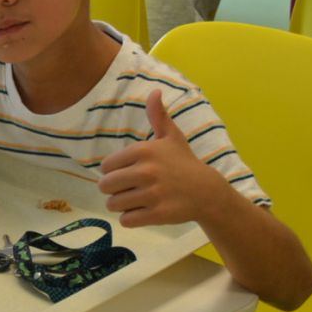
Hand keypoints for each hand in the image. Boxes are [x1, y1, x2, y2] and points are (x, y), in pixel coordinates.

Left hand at [97, 90, 235, 228]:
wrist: (207, 192)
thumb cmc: (184, 163)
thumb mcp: (171, 137)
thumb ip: (158, 116)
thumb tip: (155, 91)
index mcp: (144, 151)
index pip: (105, 167)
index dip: (114, 172)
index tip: (129, 172)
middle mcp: (146, 171)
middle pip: (105, 186)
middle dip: (114, 190)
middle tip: (130, 189)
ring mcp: (152, 194)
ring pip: (113, 205)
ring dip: (121, 205)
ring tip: (137, 200)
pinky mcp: (156, 214)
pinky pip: (126, 220)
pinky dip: (131, 218)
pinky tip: (144, 211)